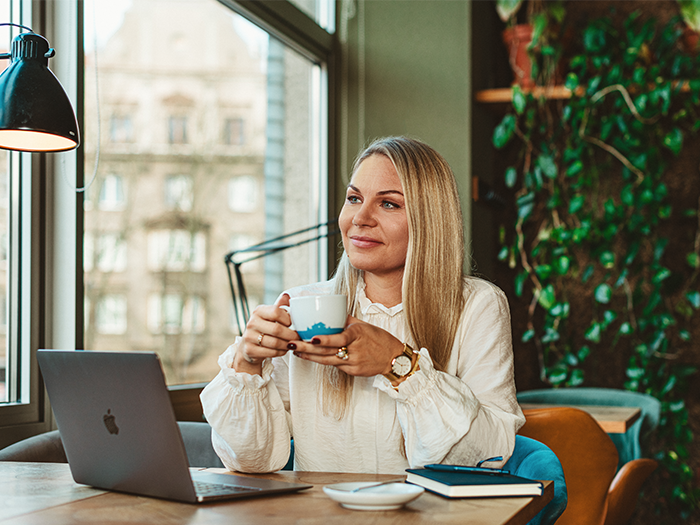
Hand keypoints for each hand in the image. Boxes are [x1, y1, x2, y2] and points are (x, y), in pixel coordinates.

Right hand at [232, 294, 297, 374]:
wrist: (249, 346)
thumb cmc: (265, 328)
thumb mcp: (271, 316)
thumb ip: (280, 306)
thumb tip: (287, 296)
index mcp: (258, 311)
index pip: (276, 312)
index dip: (288, 319)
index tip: (292, 324)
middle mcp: (252, 323)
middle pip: (277, 329)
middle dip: (291, 334)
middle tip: (298, 337)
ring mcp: (249, 337)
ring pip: (275, 343)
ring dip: (287, 344)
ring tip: (293, 343)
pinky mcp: (250, 350)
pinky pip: (271, 352)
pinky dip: (281, 352)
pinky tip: (284, 349)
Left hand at [289, 316, 403, 376]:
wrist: (394, 358)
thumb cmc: (378, 338)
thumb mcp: (363, 325)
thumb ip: (346, 320)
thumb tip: (330, 311)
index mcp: (358, 335)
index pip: (340, 339)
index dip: (325, 340)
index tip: (312, 338)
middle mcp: (355, 350)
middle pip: (328, 351)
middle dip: (308, 348)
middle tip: (292, 343)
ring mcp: (354, 363)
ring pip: (328, 361)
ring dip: (310, 356)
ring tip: (295, 351)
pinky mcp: (353, 372)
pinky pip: (335, 365)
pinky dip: (321, 361)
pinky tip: (309, 357)